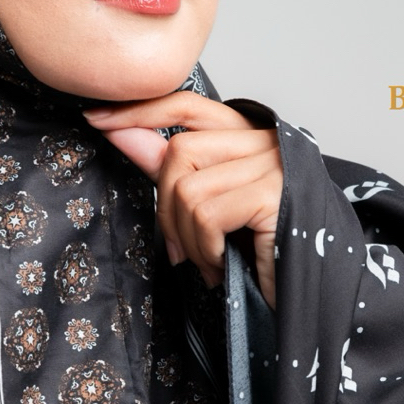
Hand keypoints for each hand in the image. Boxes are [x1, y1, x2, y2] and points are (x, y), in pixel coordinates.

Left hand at [83, 93, 281, 307]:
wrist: (307, 298)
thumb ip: (168, 169)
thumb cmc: (260, 259)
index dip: (140, 112)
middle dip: (166, 209)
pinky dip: (206, 249)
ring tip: (210, 264)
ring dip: (188, 239)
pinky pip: (207, 215)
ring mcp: (274, 163)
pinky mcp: (274, 192)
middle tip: (183, 252)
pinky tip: (225, 267)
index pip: (187, 105)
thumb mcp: (207, 211)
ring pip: (188, 188)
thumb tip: (121, 133)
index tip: (96, 119)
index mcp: (249, 139)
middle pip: (180, 151)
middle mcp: (266, 141)